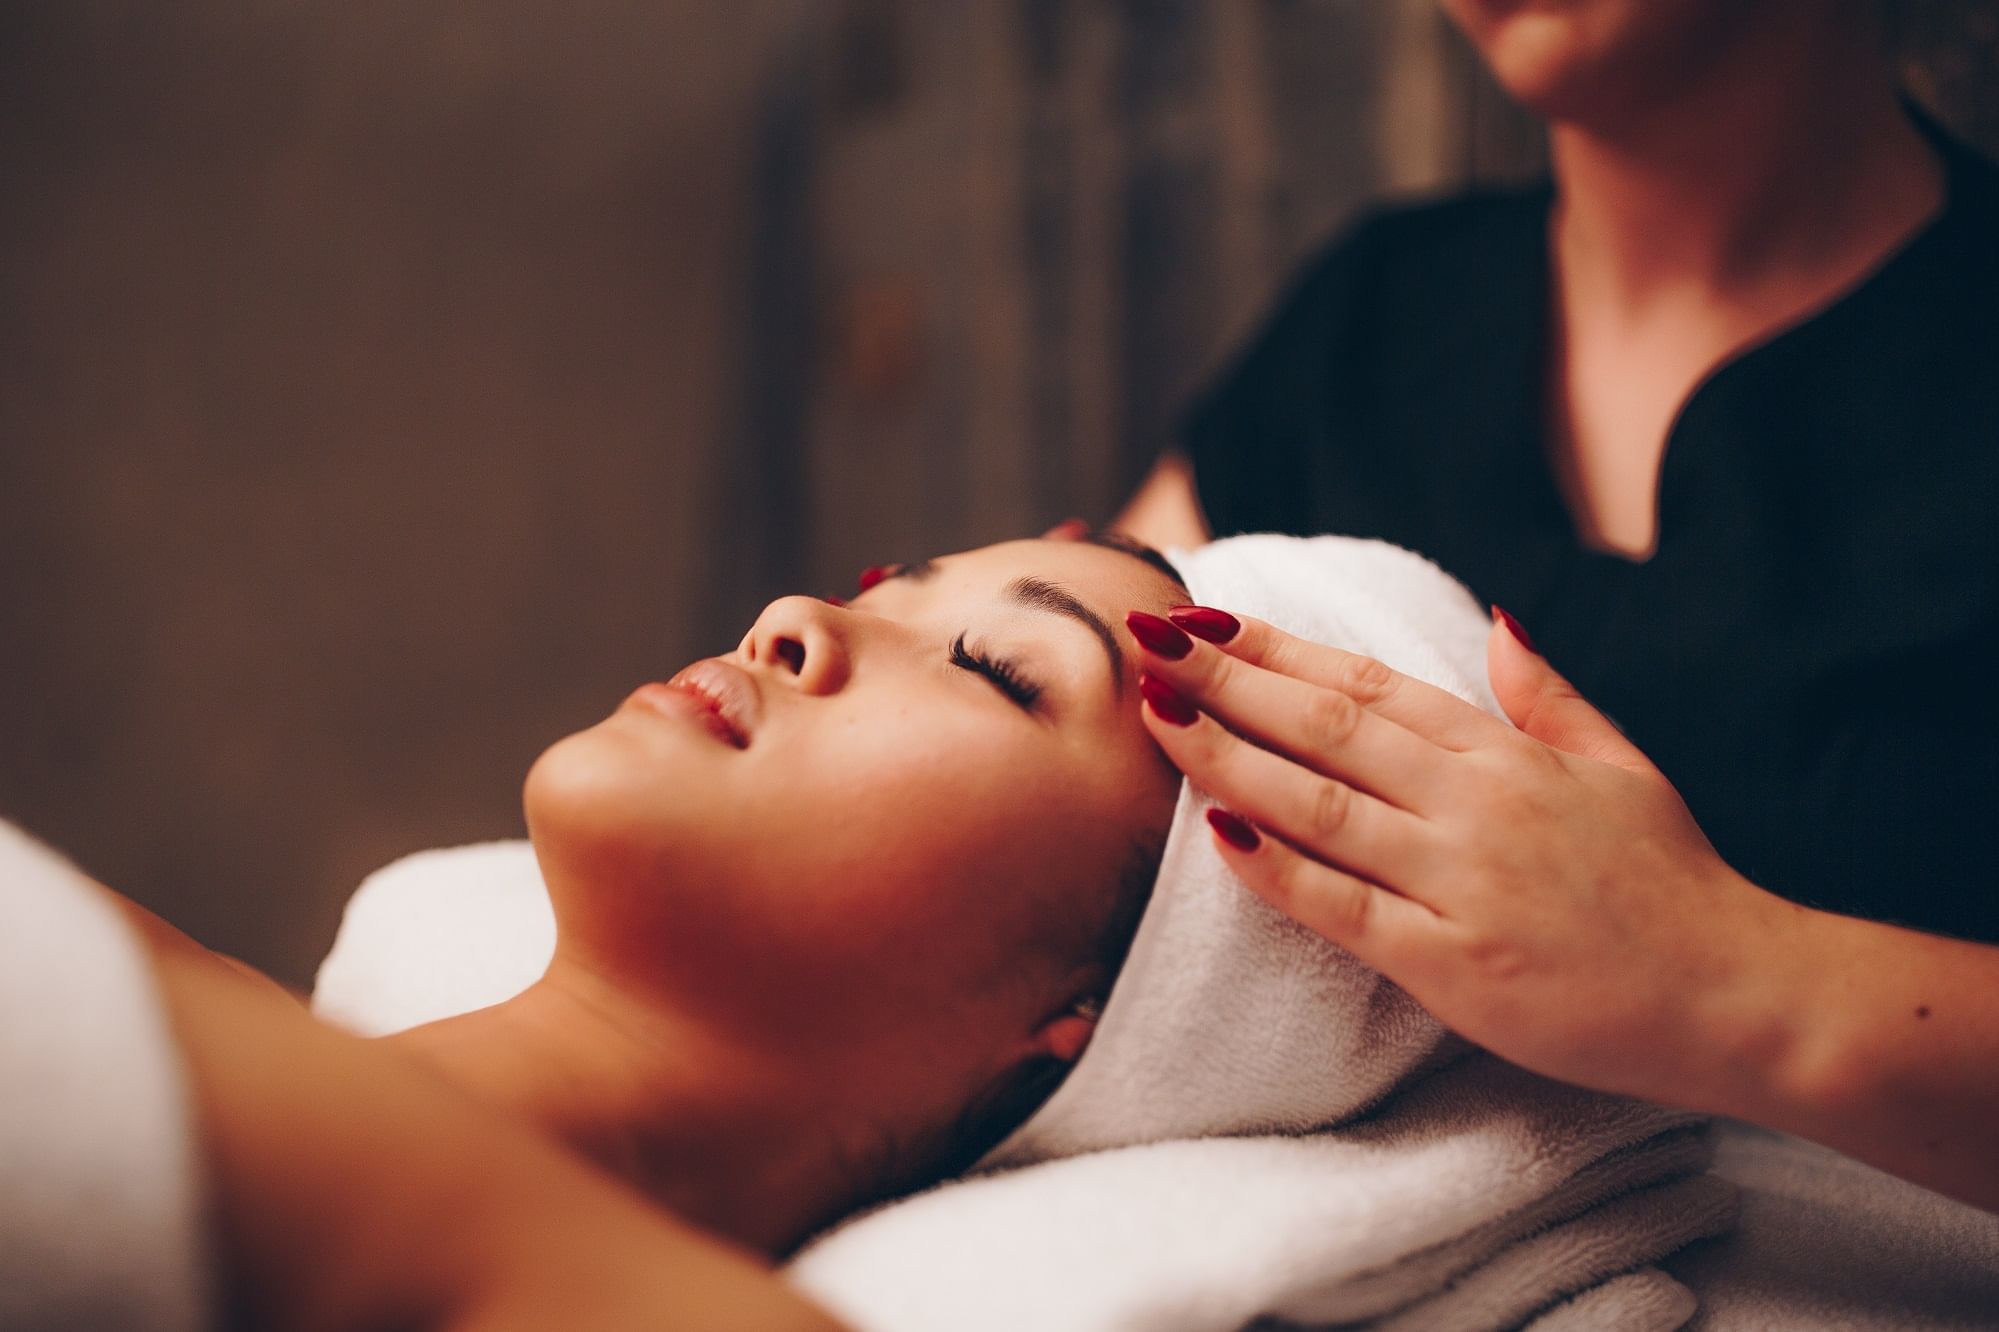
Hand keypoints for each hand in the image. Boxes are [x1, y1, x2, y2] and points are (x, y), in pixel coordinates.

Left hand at [1127, 605, 1814, 1109]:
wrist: (1741, 995)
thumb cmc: (1676, 883)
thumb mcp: (1624, 764)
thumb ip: (1549, 694)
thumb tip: (1496, 619)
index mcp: (1506, 752)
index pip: (1367, 682)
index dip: (1276, 649)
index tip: (1205, 620)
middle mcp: (1474, 803)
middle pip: (1325, 726)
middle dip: (1224, 680)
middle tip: (1145, 640)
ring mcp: (1460, 881)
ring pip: (1319, 803)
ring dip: (1227, 756)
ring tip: (1153, 715)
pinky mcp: (1452, 963)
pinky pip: (1342, 907)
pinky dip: (1276, 868)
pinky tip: (1216, 832)